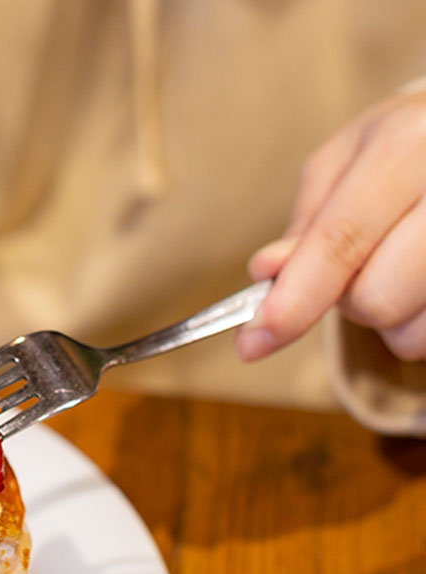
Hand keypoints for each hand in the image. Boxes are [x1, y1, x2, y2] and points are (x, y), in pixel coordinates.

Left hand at [239, 90, 425, 361]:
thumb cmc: (404, 150)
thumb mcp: (346, 162)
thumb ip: (306, 222)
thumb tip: (266, 273)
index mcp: (408, 144)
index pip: (340, 241)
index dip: (293, 300)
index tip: (252, 342)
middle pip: (376, 297)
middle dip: (349, 302)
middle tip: (360, 268)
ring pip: (413, 329)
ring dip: (390, 319)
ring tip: (402, 266)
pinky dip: (419, 324)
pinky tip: (423, 283)